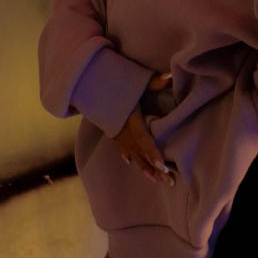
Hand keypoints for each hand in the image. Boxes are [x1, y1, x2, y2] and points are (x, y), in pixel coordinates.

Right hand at [112, 71, 176, 185]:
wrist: (88, 84)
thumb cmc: (115, 81)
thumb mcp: (134, 80)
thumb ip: (153, 81)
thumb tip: (169, 77)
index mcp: (129, 118)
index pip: (143, 138)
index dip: (153, 152)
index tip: (162, 166)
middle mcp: (122, 129)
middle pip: (140, 152)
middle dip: (153, 167)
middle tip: (168, 181)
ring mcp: (116, 132)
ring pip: (131, 153)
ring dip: (143, 166)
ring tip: (156, 180)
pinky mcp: (111, 129)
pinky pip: (121, 146)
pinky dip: (128, 155)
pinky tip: (130, 162)